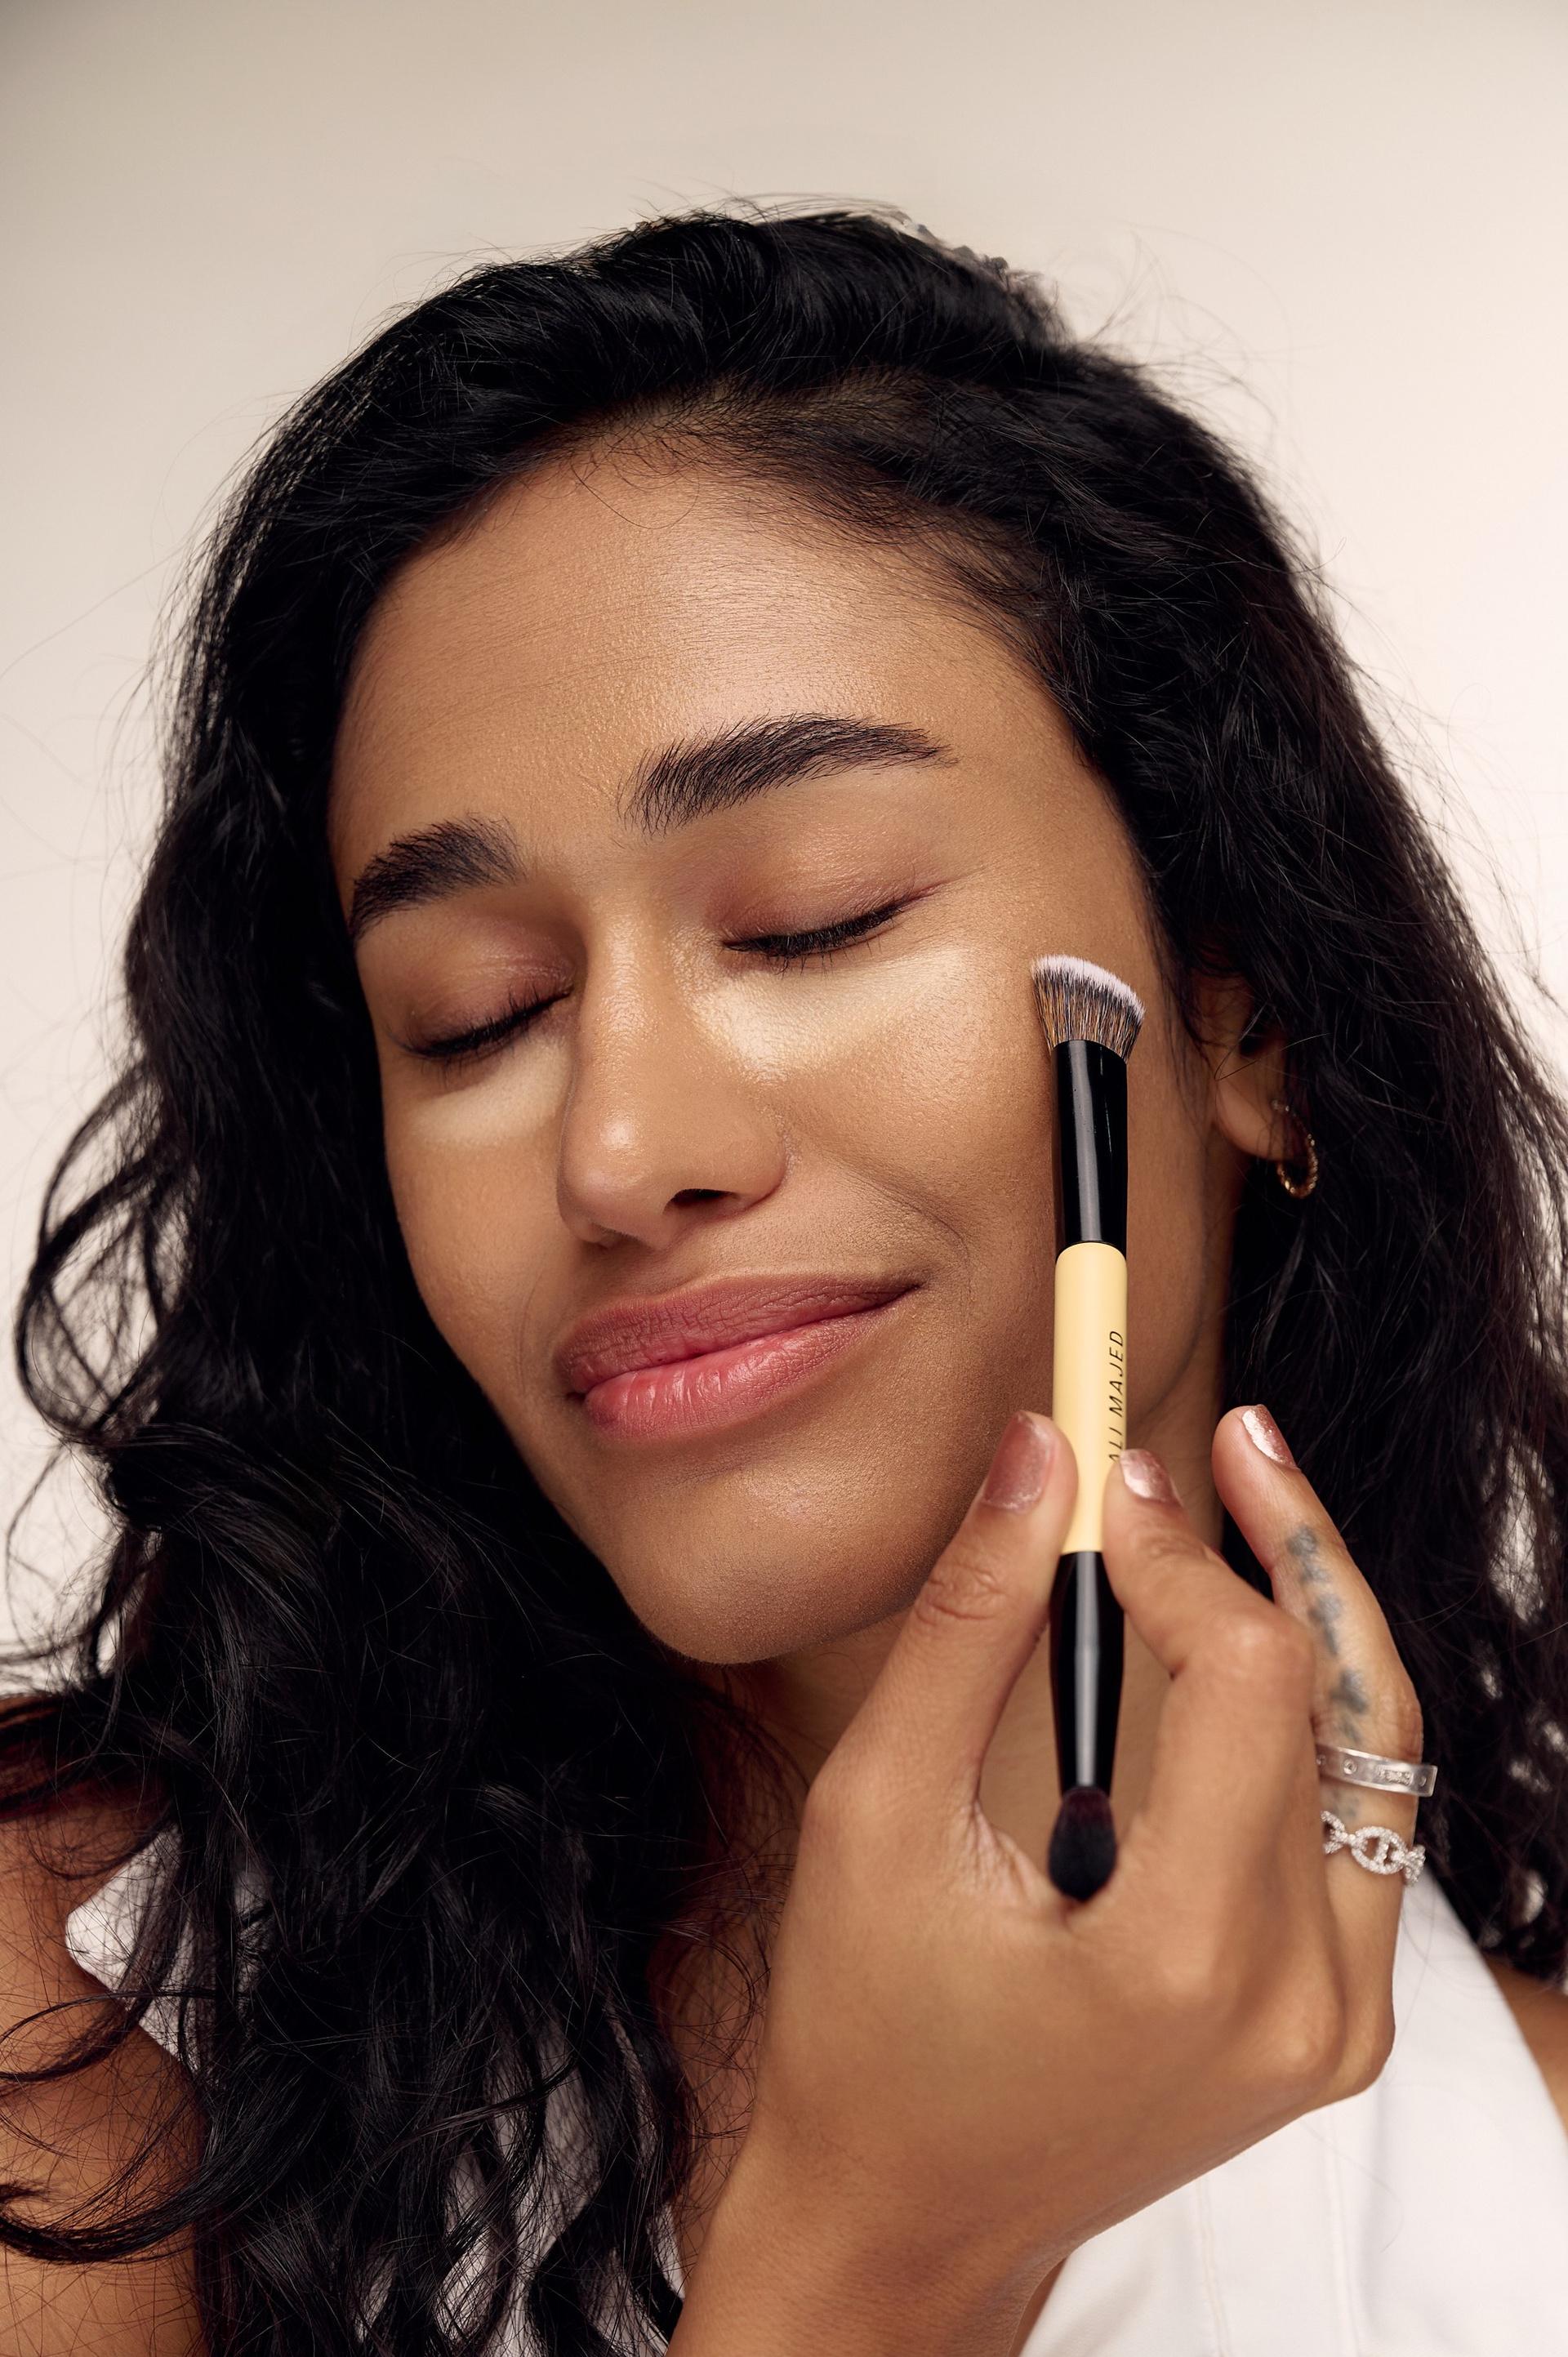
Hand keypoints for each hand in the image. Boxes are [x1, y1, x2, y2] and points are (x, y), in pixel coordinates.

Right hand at [673, 1405, 1420, 2356]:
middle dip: (1284, 1548)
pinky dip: (1305, 1718)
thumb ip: (965, 1625)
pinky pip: (1358, 1832)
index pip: (1249, 1680)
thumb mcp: (875, 1815)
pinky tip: (1237, 1641)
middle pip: (1343, 1704)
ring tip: (1246, 1503)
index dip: (1183, 1551)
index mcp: (1185, 1960)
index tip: (1103, 1478)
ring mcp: (1333, 2027)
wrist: (905, 2221)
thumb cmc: (863, 2033)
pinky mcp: (1333, 2028)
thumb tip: (1038, 1459)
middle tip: (1230, 1437)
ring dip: (1312, 1621)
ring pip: (1375, 1762)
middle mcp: (1299, 2003)